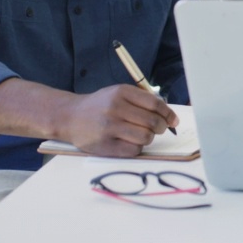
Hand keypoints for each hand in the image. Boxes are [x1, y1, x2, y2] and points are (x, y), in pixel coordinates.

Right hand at [59, 84, 176, 157]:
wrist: (69, 116)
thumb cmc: (100, 105)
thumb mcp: (118, 93)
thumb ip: (141, 100)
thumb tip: (168, 114)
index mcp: (121, 92)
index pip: (155, 104)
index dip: (168, 114)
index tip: (173, 121)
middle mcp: (115, 108)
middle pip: (152, 121)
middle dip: (161, 127)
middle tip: (159, 129)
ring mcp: (108, 127)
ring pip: (145, 137)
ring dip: (149, 138)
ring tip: (142, 135)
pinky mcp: (104, 145)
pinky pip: (133, 150)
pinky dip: (137, 148)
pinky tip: (130, 142)